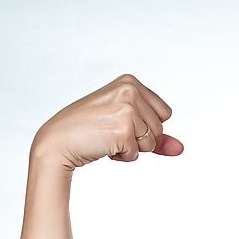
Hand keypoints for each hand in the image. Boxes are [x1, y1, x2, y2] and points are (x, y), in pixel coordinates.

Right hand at [30, 73, 183, 170]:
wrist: (58, 142)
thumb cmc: (89, 131)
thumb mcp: (125, 125)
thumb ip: (156, 136)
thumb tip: (180, 149)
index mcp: (130, 82)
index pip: (165, 114)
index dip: (146, 125)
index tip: (120, 121)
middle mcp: (130, 90)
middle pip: (160, 129)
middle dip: (139, 138)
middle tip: (110, 131)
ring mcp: (126, 109)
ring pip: (151, 143)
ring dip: (131, 148)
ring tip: (106, 137)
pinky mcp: (122, 130)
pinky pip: (137, 154)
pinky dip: (122, 156)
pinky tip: (102, 145)